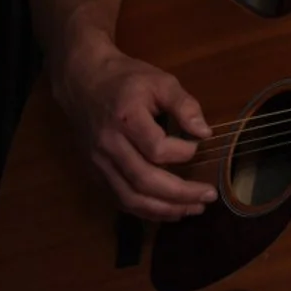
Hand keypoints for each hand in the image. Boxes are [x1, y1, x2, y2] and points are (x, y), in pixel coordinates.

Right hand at [55, 34, 215, 220]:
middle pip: (144, 181)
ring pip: (130, 198)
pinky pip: (119, 199)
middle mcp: (109, 145)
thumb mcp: (160, 81)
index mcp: (126, 118)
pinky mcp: (95, 172)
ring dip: (164, 210)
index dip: (183, 152)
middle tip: (208, 197)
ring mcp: (98, 162)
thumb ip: (184, 105)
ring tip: (192, 210)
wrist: (82, 81)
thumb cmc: (125, 79)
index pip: (157, 149)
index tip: (197, 145)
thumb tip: (205, 133)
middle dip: (180, 194)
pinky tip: (167, 210)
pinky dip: (144, 211)